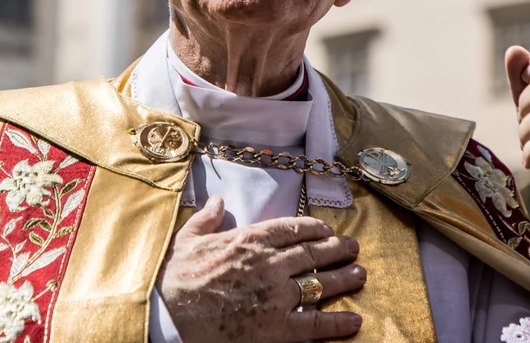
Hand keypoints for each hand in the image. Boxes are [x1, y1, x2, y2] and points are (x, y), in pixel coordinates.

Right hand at [158, 196, 365, 341]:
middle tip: (352, 246)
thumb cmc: (176, 276)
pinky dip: (337, 322)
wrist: (169, 313)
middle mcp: (269, 263)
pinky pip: (315, 324)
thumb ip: (209, 218)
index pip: (292, 228)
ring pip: (320, 284)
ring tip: (360, 273)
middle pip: (313, 253)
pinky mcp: (277, 328)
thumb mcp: (188, 238)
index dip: (314, 228)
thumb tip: (218, 201)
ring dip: (344, 278)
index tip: (326, 229)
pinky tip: (354, 320)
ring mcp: (276, 296)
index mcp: (250, 239)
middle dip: (337, 249)